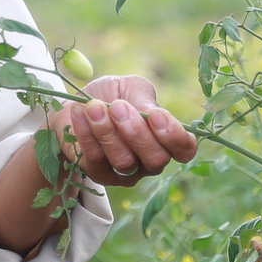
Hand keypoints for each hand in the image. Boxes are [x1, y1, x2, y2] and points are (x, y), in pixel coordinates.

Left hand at [52, 74, 196, 188]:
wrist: (77, 103)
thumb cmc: (112, 95)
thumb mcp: (132, 87)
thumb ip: (143, 99)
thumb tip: (149, 113)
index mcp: (165, 139)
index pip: (184, 149)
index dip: (174, 136)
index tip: (156, 114)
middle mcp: (149, 161)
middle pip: (155, 159)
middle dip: (137, 132)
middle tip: (118, 106)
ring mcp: (125, 172)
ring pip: (124, 162)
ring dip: (108, 132)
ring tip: (95, 107)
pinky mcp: (98, 173)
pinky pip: (95, 159)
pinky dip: (86, 134)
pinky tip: (80, 112)